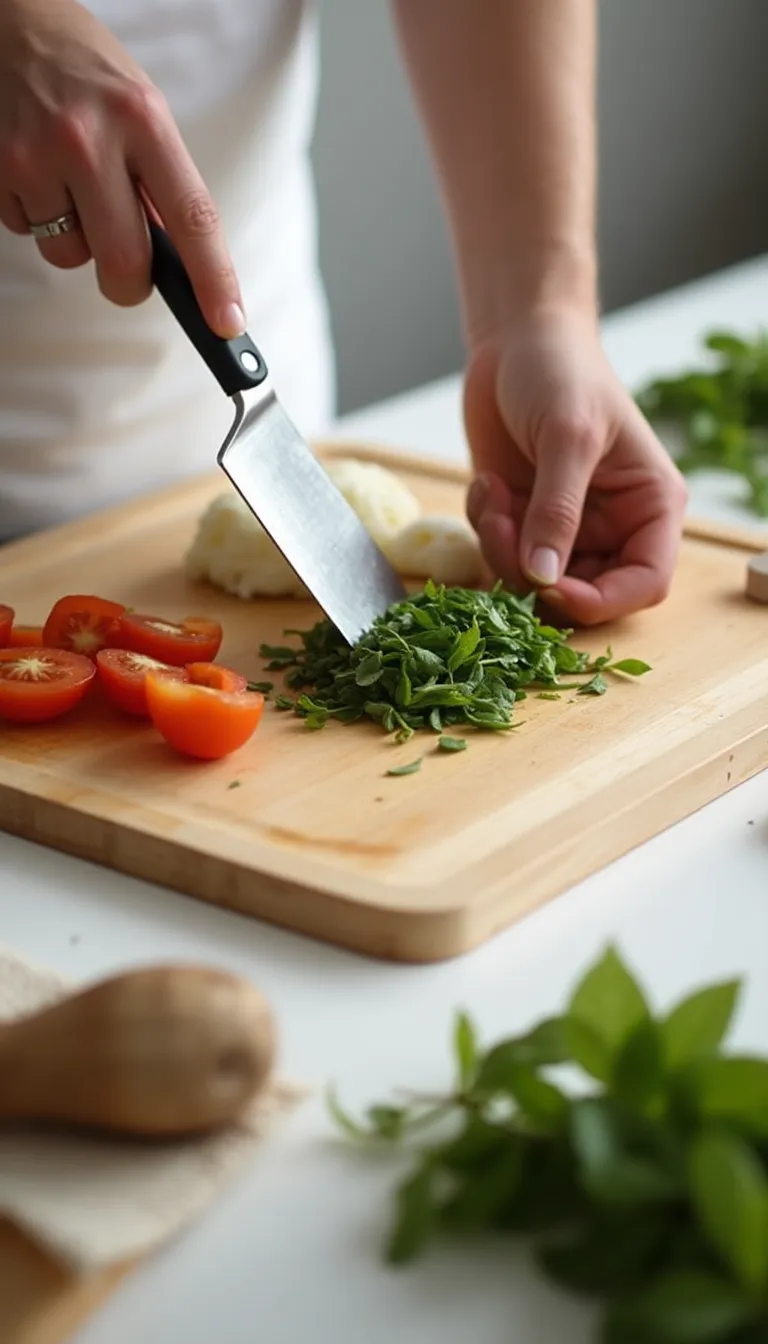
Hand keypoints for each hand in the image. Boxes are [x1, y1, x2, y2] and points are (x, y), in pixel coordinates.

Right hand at [0, 0, 243, 334]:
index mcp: (144, 119)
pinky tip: (38, 171)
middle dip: (129, 283)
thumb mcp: (141, 110)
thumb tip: (178, 263)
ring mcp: (37, 155)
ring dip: (77, 239)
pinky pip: (28, 232)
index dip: (214, 279)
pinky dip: (37, 216)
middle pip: (124, 261)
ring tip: (69, 183)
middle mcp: (90, 138)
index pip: (192, 217)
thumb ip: (160, 181)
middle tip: (129, 272)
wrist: (10, 19)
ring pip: (70, 254)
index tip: (228, 323)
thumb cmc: (87, 72)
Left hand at [463, 310, 686, 624]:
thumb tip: (544, 578)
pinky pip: (502, 557)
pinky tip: (487, 485)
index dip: (601, 601)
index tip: (551, 586)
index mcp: (649, 507)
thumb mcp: (567, 437)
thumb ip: (558, 510)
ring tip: (493, 494)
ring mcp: (566, 528)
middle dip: (533, 572)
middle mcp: (613, 527)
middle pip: (582, 593)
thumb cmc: (561, 371)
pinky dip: (486, 531)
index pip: (645, 584)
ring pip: (533, 582)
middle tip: (503, 524)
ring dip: (501, 549)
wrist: (516, 340)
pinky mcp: (524, 522)